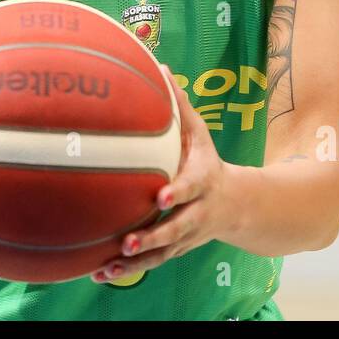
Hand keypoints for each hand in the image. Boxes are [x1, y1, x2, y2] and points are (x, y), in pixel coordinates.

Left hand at [91, 64, 238, 282]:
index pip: (191, 187)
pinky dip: (128, 271)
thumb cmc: (209, 160)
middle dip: (154, 237)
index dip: (178, 192)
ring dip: (136, 263)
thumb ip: (180, 103)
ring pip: (162, 253)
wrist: (238, 205)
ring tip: (107, 267)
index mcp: (203, 180)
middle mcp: (198, 212)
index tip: (161, 196)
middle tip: (128, 242)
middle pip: (176, 228)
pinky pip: (152, 263)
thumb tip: (159, 64)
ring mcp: (188, 235)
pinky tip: (99, 275)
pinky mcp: (177, 249)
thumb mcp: (201, 132)